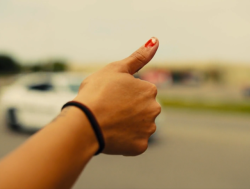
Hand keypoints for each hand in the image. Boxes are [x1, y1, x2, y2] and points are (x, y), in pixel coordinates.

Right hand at [74, 37, 160, 155]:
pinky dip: (126, 140)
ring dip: (128, 125)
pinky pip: (135, 142)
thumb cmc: (97, 92)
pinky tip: (113, 135)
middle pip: (141, 109)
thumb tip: (155, 40)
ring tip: (110, 122)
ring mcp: (148, 129)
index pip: (139, 92)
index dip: (123, 94)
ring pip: (139, 126)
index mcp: (149, 90)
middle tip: (110, 110)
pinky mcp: (140, 146)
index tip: (111, 96)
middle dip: (129, 110)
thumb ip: (139, 56)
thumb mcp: (116, 68)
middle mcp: (154, 109)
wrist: (84, 122)